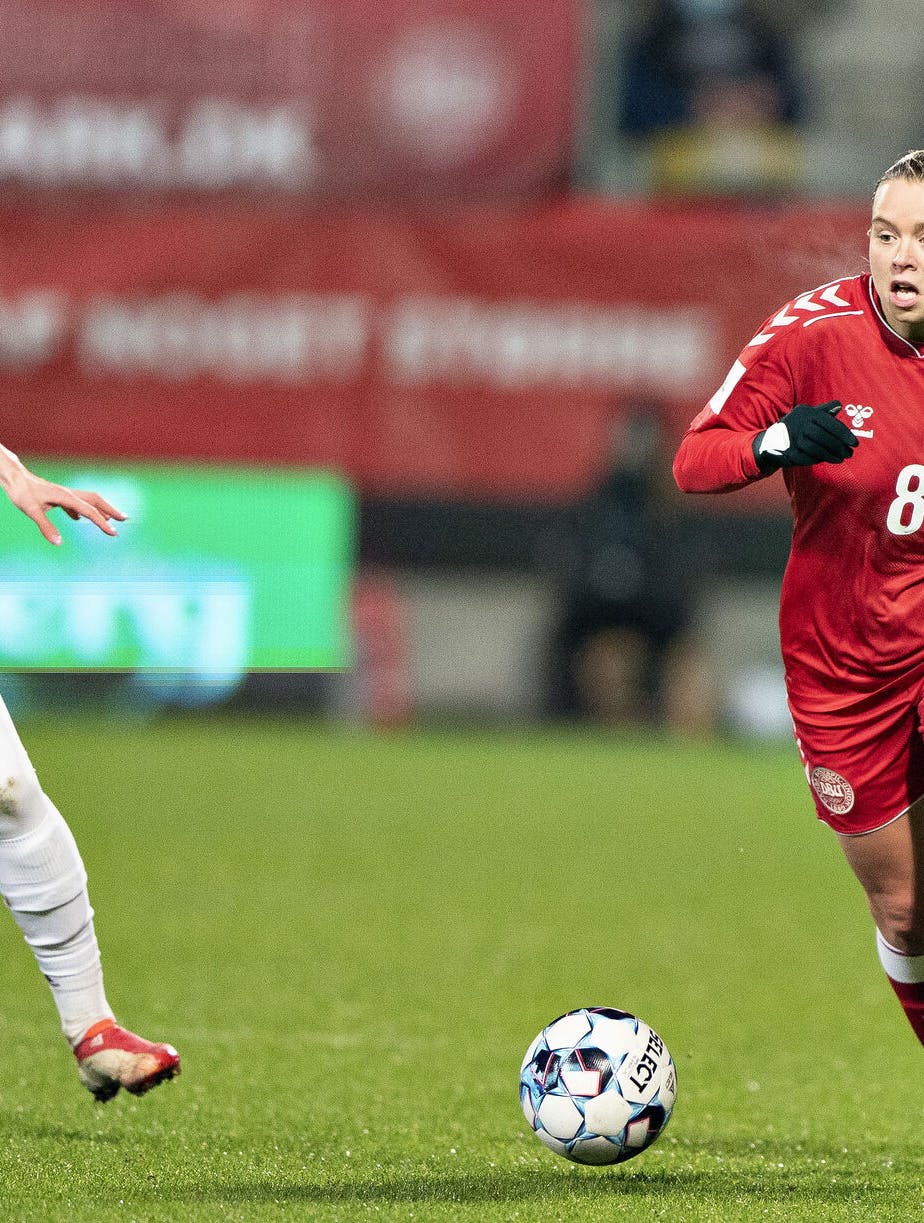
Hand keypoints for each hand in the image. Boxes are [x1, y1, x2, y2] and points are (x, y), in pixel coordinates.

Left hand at [0, 449, 125, 544]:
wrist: (14, 478)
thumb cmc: (22, 492)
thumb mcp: (32, 511)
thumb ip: (46, 527)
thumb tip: (59, 543)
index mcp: (66, 497)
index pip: (90, 512)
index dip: (102, 524)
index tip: (114, 533)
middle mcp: (69, 494)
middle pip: (96, 501)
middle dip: (111, 510)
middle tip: (125, 519)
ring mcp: (64, 494)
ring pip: (88, 501)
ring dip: (100, 509)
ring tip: (110, 520)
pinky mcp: (58, 496)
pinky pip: (75, 503)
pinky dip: (82, 511)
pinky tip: (78, 519)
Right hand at [753, 401, 858, 472]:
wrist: (771, 440)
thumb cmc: (795, 425)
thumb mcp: (807, 414)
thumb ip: (824, 411)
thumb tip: (839, 405)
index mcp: (808, 413)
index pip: (831, 424)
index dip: (845, 434)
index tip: (855, 443)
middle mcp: (800, 424)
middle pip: (825, 438)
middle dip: (839, 447)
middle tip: (849, 453)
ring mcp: (794, 439)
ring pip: (817, 449)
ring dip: (831, 455)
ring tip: (841, 458)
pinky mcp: (789, 451)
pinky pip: (808, 458)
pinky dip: (819, 459)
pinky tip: (826, 459)